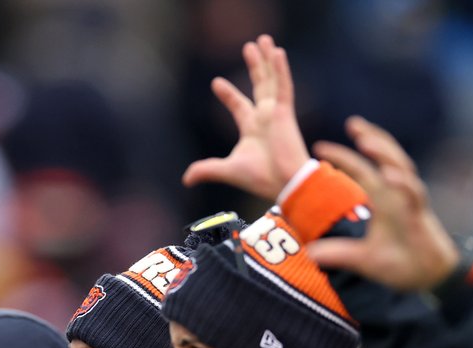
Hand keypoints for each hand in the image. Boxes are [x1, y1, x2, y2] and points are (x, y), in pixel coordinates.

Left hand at [181, 34, 309, 199]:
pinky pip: (284, 86)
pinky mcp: (286, 113)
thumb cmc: (261, 178)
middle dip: (254, 66)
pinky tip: (277, 52)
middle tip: (248, 47)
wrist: (285, 183)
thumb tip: (185, 179)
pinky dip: (280, 70)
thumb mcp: (228, 170)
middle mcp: (265, 117)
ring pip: (271, 80)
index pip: (238, 105)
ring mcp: (276, 113)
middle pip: (259, 85)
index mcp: (252, 128)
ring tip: (263, 40)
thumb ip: (207, 170)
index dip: (227, 93)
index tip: (216, 83)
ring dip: (267, 60)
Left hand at [302, 117, 460, 290]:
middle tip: (353, 123)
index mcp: (382, 199)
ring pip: (401, 168)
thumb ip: (339, 253)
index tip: (320, 146)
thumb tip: (310, 254)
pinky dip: (403, 184)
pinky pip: (413, 195)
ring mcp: (410, 202)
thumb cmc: (400, 264)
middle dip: (371, 138)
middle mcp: (396, 194)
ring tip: (366, 141)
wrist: (429, 279)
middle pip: (385, 157)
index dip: (344, 157)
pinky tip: (389, 175)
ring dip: (384, 153)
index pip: (362, 170)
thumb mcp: (362, 259)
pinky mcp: (421, 215)